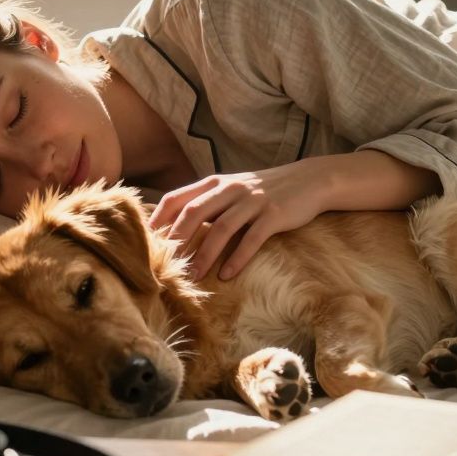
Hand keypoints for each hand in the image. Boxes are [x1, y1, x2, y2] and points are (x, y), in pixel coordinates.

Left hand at [149, 161, 328, 281]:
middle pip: (194, 212)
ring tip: (195, 275)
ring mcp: (253, 201)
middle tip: (165, 264)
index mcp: (216, 182)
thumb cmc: (265, 190)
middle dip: (176, 239)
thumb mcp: (233, 189)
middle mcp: (230, 189)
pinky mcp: (274, 214)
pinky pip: (252, 238)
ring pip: (221, 228)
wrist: (310, 180)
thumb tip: (175, 226)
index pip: (177, 198)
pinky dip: (238, 258)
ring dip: (205, 254)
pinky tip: (228, 275)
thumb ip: (207, 202)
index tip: (146, 242)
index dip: (158, 220)